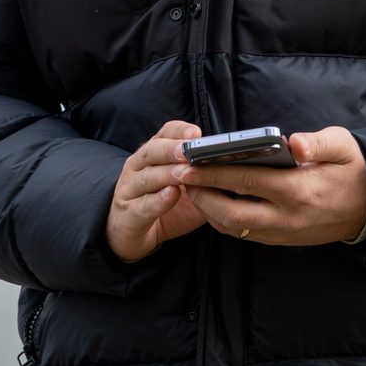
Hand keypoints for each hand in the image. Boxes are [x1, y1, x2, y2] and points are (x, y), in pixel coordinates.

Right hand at [107, 120, 210, 262]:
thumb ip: (204, 178)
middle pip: (152, 151)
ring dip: (167, 173)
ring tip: (185, 173)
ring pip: (147, 177)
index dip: (179, 132)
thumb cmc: (163, 206)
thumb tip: (236, 171)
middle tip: (189, 151)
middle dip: (172, 149)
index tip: (196, 134)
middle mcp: (137, 167)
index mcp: (153, 155)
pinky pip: (143, 205)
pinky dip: (158, 200)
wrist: (132, 233)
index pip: (164, 134)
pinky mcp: (128, 214)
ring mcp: (129, 190)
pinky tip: (172, 195)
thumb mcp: (187, 189)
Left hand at [175, 126, 365, 245]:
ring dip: (208, 210)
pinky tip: (212, 200)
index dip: (213, 173)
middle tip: (180, 177)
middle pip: (230, 214)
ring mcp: (283, 232)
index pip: (245, 181)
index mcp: (298, 190)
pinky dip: (223, 219)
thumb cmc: (354, 169)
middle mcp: (286, 217)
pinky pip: (244, 233)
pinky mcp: (282, 240)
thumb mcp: (343, 146)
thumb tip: (292, 142)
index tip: (187, 163)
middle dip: (201, 196)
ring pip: (233, 228)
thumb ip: (317, 143)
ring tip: (191, 187)